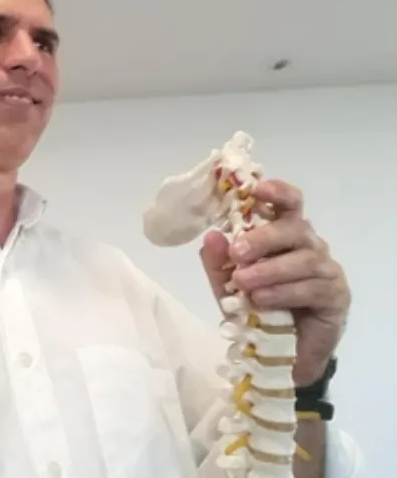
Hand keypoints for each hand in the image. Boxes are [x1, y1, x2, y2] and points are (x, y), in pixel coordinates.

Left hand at [200, 179, 350, 385]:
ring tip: (244, 284)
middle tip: (237, 253)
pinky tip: (263, 300)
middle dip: (263, 238)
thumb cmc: (258, 307)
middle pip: (293, 228)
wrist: (282, 354)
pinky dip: (284, 292)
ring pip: (303, 259)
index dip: (276, 192)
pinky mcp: (335, 295)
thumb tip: (210, 236)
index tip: (256, 190)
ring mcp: (325, 269)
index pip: (288, 203)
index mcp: (283, 233)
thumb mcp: (228, 285)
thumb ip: (219, 262)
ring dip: (270, 270)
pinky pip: (312, 288)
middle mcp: (308, 244)